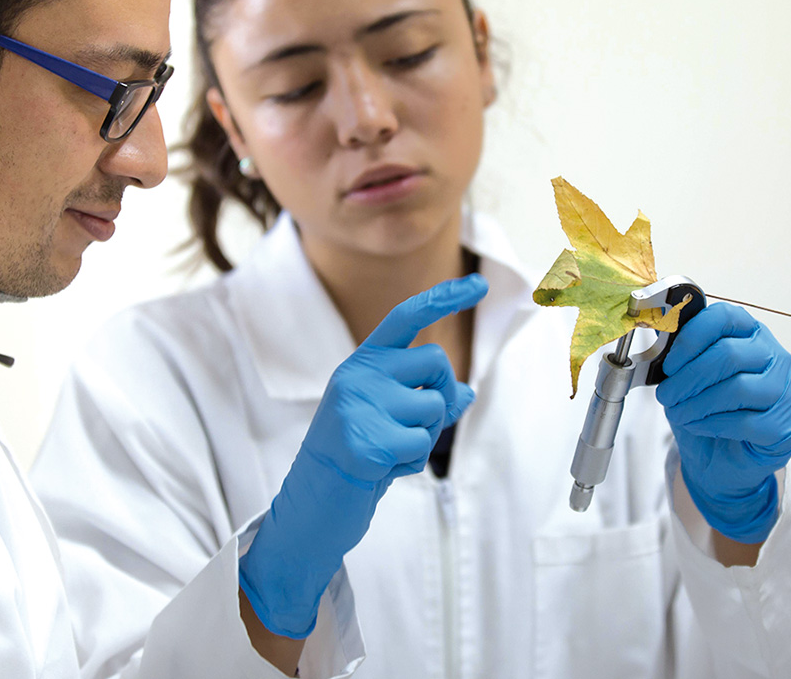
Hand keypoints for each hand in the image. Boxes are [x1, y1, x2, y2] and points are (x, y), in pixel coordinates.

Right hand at [239, 274, 486, 637]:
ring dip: (424, 438)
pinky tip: (381, 472)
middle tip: (419, 425)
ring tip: (389, 454)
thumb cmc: (354, 461)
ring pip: (434, 406)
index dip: (444, 298)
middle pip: (436, 361)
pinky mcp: (364, 441)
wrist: (311, 507)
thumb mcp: (388, 422)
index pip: (406, 317)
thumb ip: (423, 401)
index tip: (478, 284)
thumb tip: (467, 392)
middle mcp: (356, 375)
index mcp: (361, 364)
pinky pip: (421, 445)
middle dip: (444, 394)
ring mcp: (356, 405)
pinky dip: (410, 466)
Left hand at [656, 302, 790, 543]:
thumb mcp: (688, 373)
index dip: (691, 337)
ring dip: (697, 403)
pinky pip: (745, 422)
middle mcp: (775, 356)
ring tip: (677, 412)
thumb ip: (680, 352)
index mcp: (750, 333)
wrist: (723, 455)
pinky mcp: (785, 426)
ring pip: (737, 388)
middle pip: (729, 354)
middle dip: (688, 377)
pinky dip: (712, 424)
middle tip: (666, 394)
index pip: (726, 317)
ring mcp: (785, 391)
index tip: (670, 362)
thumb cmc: (708, 407)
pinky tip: (697, 425)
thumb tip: (657, 333)